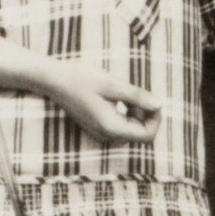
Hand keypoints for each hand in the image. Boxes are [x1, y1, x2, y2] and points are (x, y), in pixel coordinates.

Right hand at [16, 52, 159, 143]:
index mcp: (112, 128)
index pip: (147, 135)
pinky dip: (126, 113)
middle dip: (146, 115)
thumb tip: (161, 105)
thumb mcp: (113, 85)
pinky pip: (120, 127)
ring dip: (137, 114)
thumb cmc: (82, 79)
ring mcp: (100, 133)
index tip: (152, 99)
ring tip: (127, 93)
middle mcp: (106, 136)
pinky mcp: (97, 127)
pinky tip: (119, 97)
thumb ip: (138, 97)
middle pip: (140, 134)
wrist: (53, 80)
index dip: (156, 119)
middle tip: (138, 93)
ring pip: (131, 130)